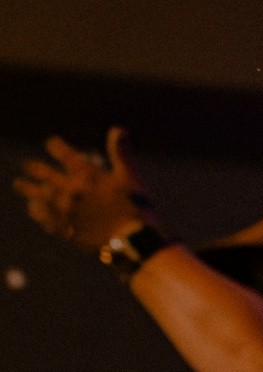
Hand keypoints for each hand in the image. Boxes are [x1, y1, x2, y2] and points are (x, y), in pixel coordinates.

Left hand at [12, 127, 156, 252]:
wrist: (129, 242)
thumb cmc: (134, 207)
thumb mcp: (130, 177)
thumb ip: (121, 152)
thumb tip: (118, 129)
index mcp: (85, 174)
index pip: (62, 152)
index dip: (55, 145)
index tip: (51, 143)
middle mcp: (68, 189)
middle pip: (42, 172)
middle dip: (33, 167)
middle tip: (26, 165)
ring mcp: (62, 208)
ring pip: (36, 194)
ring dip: (26, 188)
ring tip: (19, 184)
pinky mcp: (61, 226)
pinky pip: (41, 215)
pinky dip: (35, 209)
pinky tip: (33, 207)